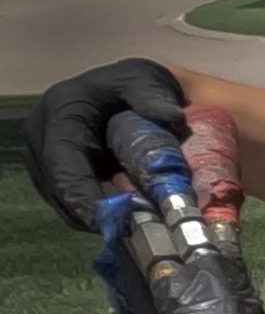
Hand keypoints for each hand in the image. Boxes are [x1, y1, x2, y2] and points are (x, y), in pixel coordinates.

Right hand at [27, 57, 188, 229]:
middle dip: (90, 212)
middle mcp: (44, 135)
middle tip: (126, 232)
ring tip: (129, 230)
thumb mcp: (144, 82)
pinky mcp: (58, 173)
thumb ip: (153, 97)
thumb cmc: (135, 84)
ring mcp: (47, 157)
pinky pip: (71, 202)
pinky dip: (95, 213)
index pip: (62, 159)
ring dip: (93, 217)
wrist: (128, 88)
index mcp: (61, 112)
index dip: (79, 192)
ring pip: (62, 200)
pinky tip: (123, 221)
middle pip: (58, 187)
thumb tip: (172, 116)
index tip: (103, 218)